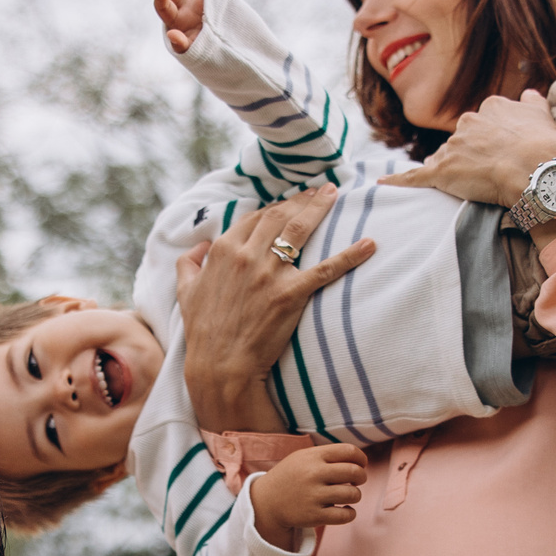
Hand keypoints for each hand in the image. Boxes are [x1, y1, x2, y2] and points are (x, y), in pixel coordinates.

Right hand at [174, 189, 375, 431]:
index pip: (255, 218)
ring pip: (300, 230)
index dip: (276, 207)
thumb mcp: (185, 292)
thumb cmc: (203, 332)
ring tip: (334, 193)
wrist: (220, 366)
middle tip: (321, 189)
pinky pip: (325, 269)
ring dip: (319, 208)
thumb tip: (199, 247)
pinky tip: (370, 244)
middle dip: (302, 198)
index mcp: (223, 251)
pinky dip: (350, 255)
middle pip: (279, 216)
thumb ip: (188, 264)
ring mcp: (269, 274)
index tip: (291, 202)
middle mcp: (246, 256)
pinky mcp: (290, 294)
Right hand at [250, 444, 369, 547]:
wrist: (266, 502)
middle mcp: (313, 474)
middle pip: (355, 472)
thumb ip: (329, 455)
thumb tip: (360, 461)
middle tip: (356, 482)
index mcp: (313, 456)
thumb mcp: (303, 457)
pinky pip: (346, 515)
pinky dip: (350, 513)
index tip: (360, 466)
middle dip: (361, 477)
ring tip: (347, 496)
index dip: (361, 459)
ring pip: (353, 494)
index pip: (350, 451)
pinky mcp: (314, 516)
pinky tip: (344, 510)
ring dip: (356, 495)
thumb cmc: (292, 477)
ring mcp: (313, 496)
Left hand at [381, 90, 555, 217]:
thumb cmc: (546, 146)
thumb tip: (529, 94)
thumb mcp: (543, 114)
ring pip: (444, 157)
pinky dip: (399, 179)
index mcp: (490, 107)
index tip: (498, 152)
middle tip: (487, 172)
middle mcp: (467, 121)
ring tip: (466, 184)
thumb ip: (532, 102)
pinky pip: (415, 175)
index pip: (481, 123)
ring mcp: (453, 146)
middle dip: (468, 154)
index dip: (489, 140)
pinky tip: (383, 182)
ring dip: (451, 169)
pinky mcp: (442, 171)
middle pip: (460, 139)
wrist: (538, 169)